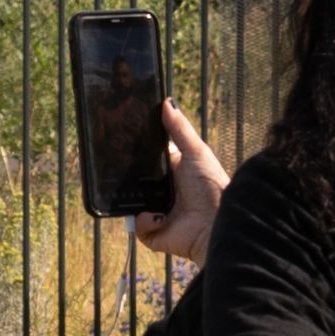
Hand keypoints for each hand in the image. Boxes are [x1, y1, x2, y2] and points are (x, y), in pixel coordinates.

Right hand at [134, 100, 227, 263]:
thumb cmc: (212, 186)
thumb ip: (180, 129)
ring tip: (144, 196)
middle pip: (137, 182)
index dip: (137, 155)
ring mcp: (157, 213)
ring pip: (132, 204)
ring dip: (136, 200)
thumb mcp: (196, 151)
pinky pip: (137, 225)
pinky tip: (158, 216)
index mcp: (172, 173)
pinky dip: (145, 221)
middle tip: (118, 168)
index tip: (123, 142)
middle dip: (128, 177)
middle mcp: (163, 193)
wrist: (217, 222)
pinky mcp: (154, 233)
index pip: (148, 161)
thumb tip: (167, 102)